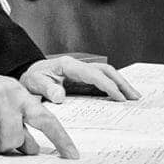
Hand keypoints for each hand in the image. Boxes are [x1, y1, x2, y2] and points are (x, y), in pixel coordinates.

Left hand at [18, 57, 140, 102]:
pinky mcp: (82, 79)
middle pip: (105, 70)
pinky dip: (113, 87)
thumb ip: (47, 88)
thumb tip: (60, 96)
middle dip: (121, 83)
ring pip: (106, 74)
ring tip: (134, 98)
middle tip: (134, 98)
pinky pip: (101, 81)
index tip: (119, 97)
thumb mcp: (35, 84)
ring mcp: (81, 72)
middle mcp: (77, 66)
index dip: (107, 85)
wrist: (28, 76)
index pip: (93, 74)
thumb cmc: (32, 79)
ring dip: (120, 84)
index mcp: (68, 65)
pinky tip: (120, 98)